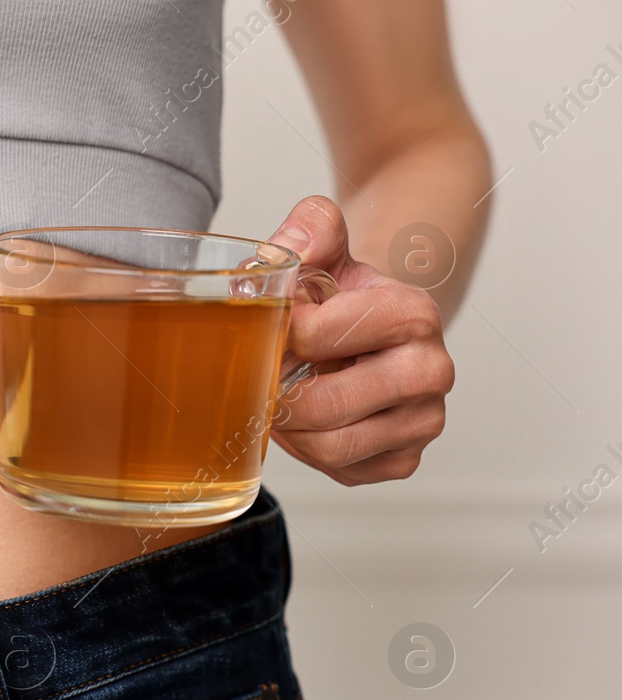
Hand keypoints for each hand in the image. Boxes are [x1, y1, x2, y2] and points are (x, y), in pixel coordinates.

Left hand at [267, 196, 454, 484]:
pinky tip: (310, 421)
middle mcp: (431, 370)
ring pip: (331, 446)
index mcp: (413, 314)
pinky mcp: (404, 458)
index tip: (275, 328)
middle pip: (324, 405)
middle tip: (268, 375)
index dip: (278, 336)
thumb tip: (286, 250)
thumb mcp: (323, 251)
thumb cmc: (338, 296)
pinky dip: (310, 451)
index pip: (317, 336)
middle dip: (279, 394)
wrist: (367, 331)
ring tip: (286, 397)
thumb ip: (308, 230)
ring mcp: (423, 420)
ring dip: (291, 427)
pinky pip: (341, 469)